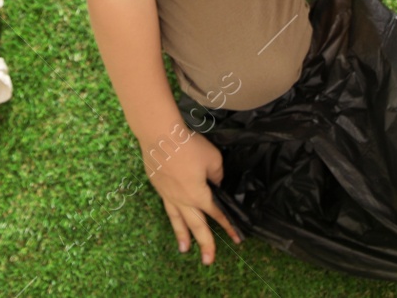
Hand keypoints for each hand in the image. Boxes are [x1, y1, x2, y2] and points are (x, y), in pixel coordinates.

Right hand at [141, 129, 241, 264]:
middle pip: (196, 226)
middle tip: (208, 261)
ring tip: (185, 250)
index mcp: (199, 195)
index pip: (217, 214)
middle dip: (205, 244)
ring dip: (182, 236)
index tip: (237, 238)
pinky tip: (173, 218)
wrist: (159, 135)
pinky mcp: (158, 187)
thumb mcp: (213, 159)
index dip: (228, 226)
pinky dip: (172, 217)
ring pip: (178, 221)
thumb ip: (217, 175)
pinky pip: (168, 207)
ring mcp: (168, 195)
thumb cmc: (188, 146)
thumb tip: (214, 182)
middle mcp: (183, 200)